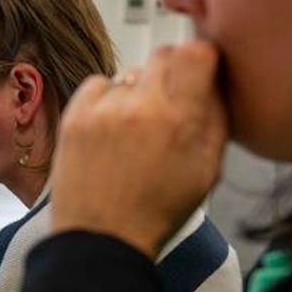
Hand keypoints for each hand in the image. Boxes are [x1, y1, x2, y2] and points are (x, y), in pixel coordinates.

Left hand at [51, 43, 226, 257]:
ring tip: (135, 130)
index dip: (201, 60)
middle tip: (168, 105)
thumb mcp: (208, 170)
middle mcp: (141, 107)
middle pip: (162, 56)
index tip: (199, 73)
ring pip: (130, 73)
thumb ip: (216, 118)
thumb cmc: (156, 210)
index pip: (196, 52)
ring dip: (137, 92)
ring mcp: (104, 110)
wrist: (102, 238)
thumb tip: (215, 80)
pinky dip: (106, 98)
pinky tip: (111, 128)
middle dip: (170, 74)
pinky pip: (98, 84)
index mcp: (181, 120)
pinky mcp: (74, 116)